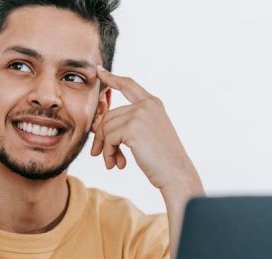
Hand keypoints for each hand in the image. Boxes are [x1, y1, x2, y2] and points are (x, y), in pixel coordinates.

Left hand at [91, 66, 199, 193]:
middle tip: (99, 155)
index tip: (99, 71)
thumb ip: (126, 125)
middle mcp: (147, 105)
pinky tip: (117, 164)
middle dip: (102, 137)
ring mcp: (140, 114)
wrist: (176, 173)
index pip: (128, 85)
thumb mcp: (145, 136)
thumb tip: (96, 125)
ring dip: (106, 148)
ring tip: (113, 163)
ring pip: (106, 128)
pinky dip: (108, 153)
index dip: (112, 78)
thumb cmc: (162, 160)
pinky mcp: (133, 127)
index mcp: (153, 104)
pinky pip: (108, 138)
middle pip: (109, 115)